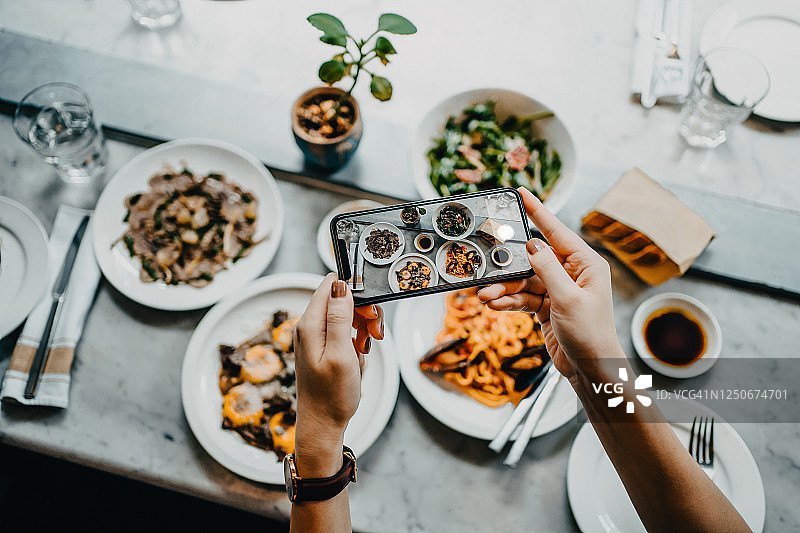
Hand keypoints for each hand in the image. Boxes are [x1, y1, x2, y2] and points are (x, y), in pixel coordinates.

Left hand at [294, 273, 383, 432]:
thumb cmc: (331, 395)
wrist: (322, 425)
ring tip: (364, 351)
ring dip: (362, 330)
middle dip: (363, 314)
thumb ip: (339, 317)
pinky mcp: (324, 347)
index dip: (354, 292)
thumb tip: (340, 284)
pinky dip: (356, 343)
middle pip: (341, 300)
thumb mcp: (341, 354)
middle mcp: (309, 326)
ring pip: (346, 317)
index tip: (368, 313)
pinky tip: (357, 359)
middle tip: (372, 335)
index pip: (331, 285)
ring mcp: (316, 337)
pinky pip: (345, 334)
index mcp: (310, 324)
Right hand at [477, 188, 622, 382]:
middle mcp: (572, 273)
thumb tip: (533, 243)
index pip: (557, 231)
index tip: (521, 193)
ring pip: (524, 280)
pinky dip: (509, 301)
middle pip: (534, 258)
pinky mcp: (547, 306)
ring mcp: (558, 289)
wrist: (590, 370)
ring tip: (486, 295)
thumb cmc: (591, 335)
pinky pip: (523, 297)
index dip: (538, 212)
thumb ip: (548, 269)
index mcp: (586, 264)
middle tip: (487, 265)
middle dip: (509, 266)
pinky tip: (495, 305)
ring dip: (505, 288)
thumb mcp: (568, 300)